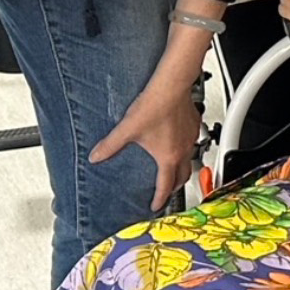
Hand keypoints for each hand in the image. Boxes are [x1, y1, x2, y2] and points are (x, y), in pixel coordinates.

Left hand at [89, 84, 202, 210]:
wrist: (172, 84)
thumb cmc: (155, 105)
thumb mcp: (128, 128)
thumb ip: (110, 145)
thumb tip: (96, 156)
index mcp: (168, 157)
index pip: (166, 186)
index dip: (160, 199)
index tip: (156, 205)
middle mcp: (183, 150)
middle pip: (183, 177)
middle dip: (175, 187)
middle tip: (166, 190)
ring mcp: (191, 137)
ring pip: (190, 159)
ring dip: (182, 167)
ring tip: (172, 166)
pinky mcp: (194, 123)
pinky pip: (193, 142)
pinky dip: (186, 147)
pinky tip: (177, 139)